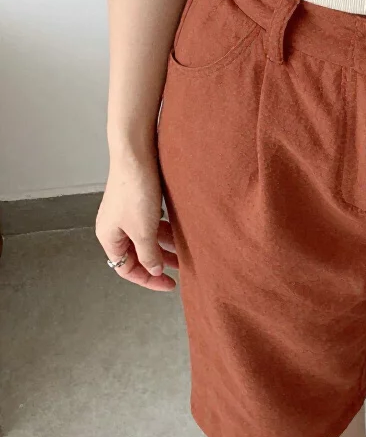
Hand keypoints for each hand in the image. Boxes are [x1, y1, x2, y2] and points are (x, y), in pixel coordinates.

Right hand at [95, 153, 178, 290]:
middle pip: (137, 254)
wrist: (136, 152)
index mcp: (108, 237)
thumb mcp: (143, 230)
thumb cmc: (135, 191)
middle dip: (158, 262)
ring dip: (164, 245)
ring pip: (145, 237)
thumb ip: (148, 254)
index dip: (148, 279)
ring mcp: (125, 212)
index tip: (169, 284)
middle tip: (181, 269)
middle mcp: (114, 226)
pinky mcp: (136, 199)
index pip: (126, 268)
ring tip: (186, 250)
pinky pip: (150, 222)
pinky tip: (179, 230)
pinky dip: (163, 229)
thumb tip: (153, 270)